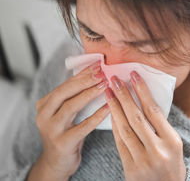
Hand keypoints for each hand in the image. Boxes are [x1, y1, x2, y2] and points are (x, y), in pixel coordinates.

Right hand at [30, 60, 109, 179]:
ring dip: (89, 94)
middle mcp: (44, 116)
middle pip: (64, 93)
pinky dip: (97, 115)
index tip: (98, 64)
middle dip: (84, 81)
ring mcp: (52, 130)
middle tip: (102, 73)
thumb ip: (77, 94)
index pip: (64, 85)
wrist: (57, 163)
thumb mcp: (68, 112)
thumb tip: (95, 70)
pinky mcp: (63, 143)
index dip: (82, 74)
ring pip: (71, 107)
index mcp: (44, 105)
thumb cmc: (67, 133)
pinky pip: (83, 126)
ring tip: (105, 86)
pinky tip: (108, 107)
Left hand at [105, 71, 186, 180]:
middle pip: (137, 117)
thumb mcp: (174, 143)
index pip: (154, 111)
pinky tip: (110, 112)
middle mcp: (157, 151)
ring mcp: (142, 161)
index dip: (142, 91)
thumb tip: (144, 98)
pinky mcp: (130, 169)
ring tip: (109, 92)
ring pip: (125, 129)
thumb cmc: (172, 162)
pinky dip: (114, 126)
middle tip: (115, 80)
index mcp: (172, 141)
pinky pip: (119, 142)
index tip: (134, 76)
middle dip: (124, 96)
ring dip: (115, 108)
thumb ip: (160, 125)